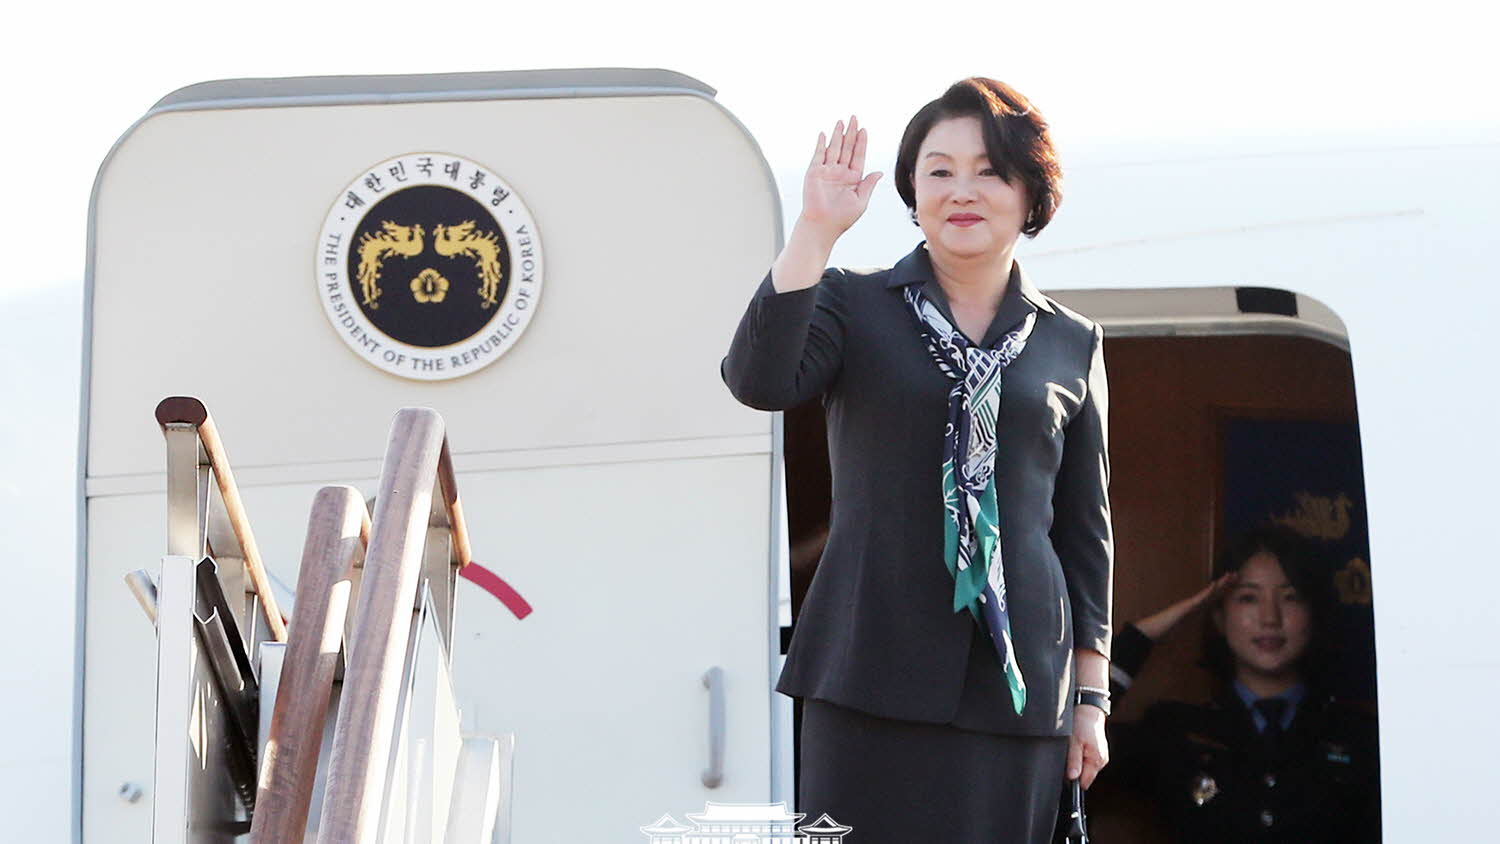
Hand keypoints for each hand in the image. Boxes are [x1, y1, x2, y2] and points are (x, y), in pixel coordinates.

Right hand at [798, 116, 881, 241]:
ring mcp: (827, 171)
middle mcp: (840, 173)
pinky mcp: (814, 173)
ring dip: (837, 135)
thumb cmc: (842, 218)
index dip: (861, 143)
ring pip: (834, 149)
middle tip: (854, 118)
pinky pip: (818, 155)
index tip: (864, 130)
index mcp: (852, 179)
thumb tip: (879, 172)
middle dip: (851, 133)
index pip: (858, 156)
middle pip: (847, 148)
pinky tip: (824, 134)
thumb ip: (868, 184)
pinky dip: (821, 144)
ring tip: (842, 121)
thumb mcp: (861, 201)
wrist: (822, 226)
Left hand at [1068, 704, 1108, 788]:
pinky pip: (1087, 759)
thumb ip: (1074, 761)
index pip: (1084, 782)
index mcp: (1096, 760)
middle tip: (1068, 755)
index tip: (1064, 772)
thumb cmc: (1082, 723)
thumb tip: (1072, 778)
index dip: (1073, 780)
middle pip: (1085, 776)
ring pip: (1086, 767)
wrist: (1089, 709)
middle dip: (1074, 770)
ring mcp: (1101, 755)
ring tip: (1073, 747)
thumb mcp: (1074, 742)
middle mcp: (1101, 760)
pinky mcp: (1098, 751)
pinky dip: (1081, 755)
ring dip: (1077, 762)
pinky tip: (1077, 745)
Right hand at [1133, 571, 1238, 640]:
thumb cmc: (1166, 629)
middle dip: (1225, 584)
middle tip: (1236, 574)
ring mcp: (1190, 604)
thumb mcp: (1182, 627)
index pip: (1212, 598)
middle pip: (1212, 593)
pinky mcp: (1186, 607)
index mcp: (1195, 609)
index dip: (1222, 591)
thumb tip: (1194, 623)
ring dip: (1219, 584)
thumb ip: (1189, 622)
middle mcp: (1194, 604)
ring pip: (1208, 593)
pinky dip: (1207, 592)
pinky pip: (1199, 599)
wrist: (1154, 629)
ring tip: (1229, 576)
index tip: (1232, 584)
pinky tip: (1214, 585)